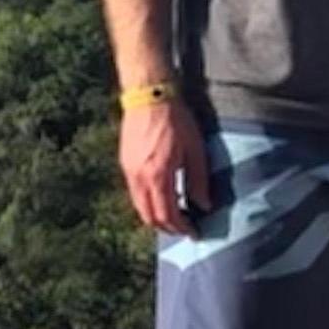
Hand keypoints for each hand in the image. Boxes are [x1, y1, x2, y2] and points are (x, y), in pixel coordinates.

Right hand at [119, 98, 212, 236]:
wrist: (149, 95)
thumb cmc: (176, 119)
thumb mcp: (195, 149)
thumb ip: (198, 180)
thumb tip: (204, 204)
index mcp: (158, 176)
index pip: (167, 215)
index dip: (181, 228)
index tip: (194, 233)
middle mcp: (139, 178)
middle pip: (150, 217)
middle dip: (167, 227)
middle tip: (184, 228)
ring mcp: (128, 171)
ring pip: (139, 207)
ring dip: (156, 216)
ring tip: (174, 215)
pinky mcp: (125, 163)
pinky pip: (134, 193)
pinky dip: (147, 202)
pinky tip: (162, 196)